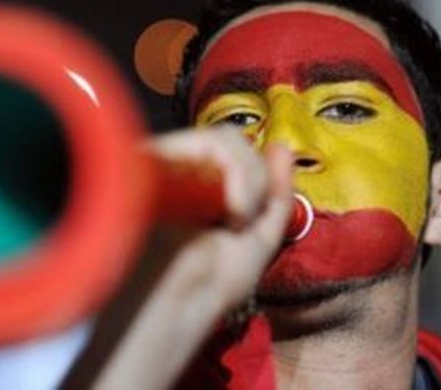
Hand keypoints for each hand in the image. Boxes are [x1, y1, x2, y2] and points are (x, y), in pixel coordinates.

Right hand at [88, 127, 293, 389]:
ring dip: (247, 182)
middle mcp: (183, 167)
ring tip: (231, 222)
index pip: (234, 152)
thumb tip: (282, 147)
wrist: (187, 301)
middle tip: (242, 222)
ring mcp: (170, 160)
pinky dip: (236, 172)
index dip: (255, 174)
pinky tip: (229, 210)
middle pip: (231, 142)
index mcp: (201, 184)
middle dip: (254, 182)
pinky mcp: (159, 157)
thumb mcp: (261, 233)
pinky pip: (210, 142)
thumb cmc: (215, 280)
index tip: (251, 215)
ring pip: (224, 140)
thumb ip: (277, 191)